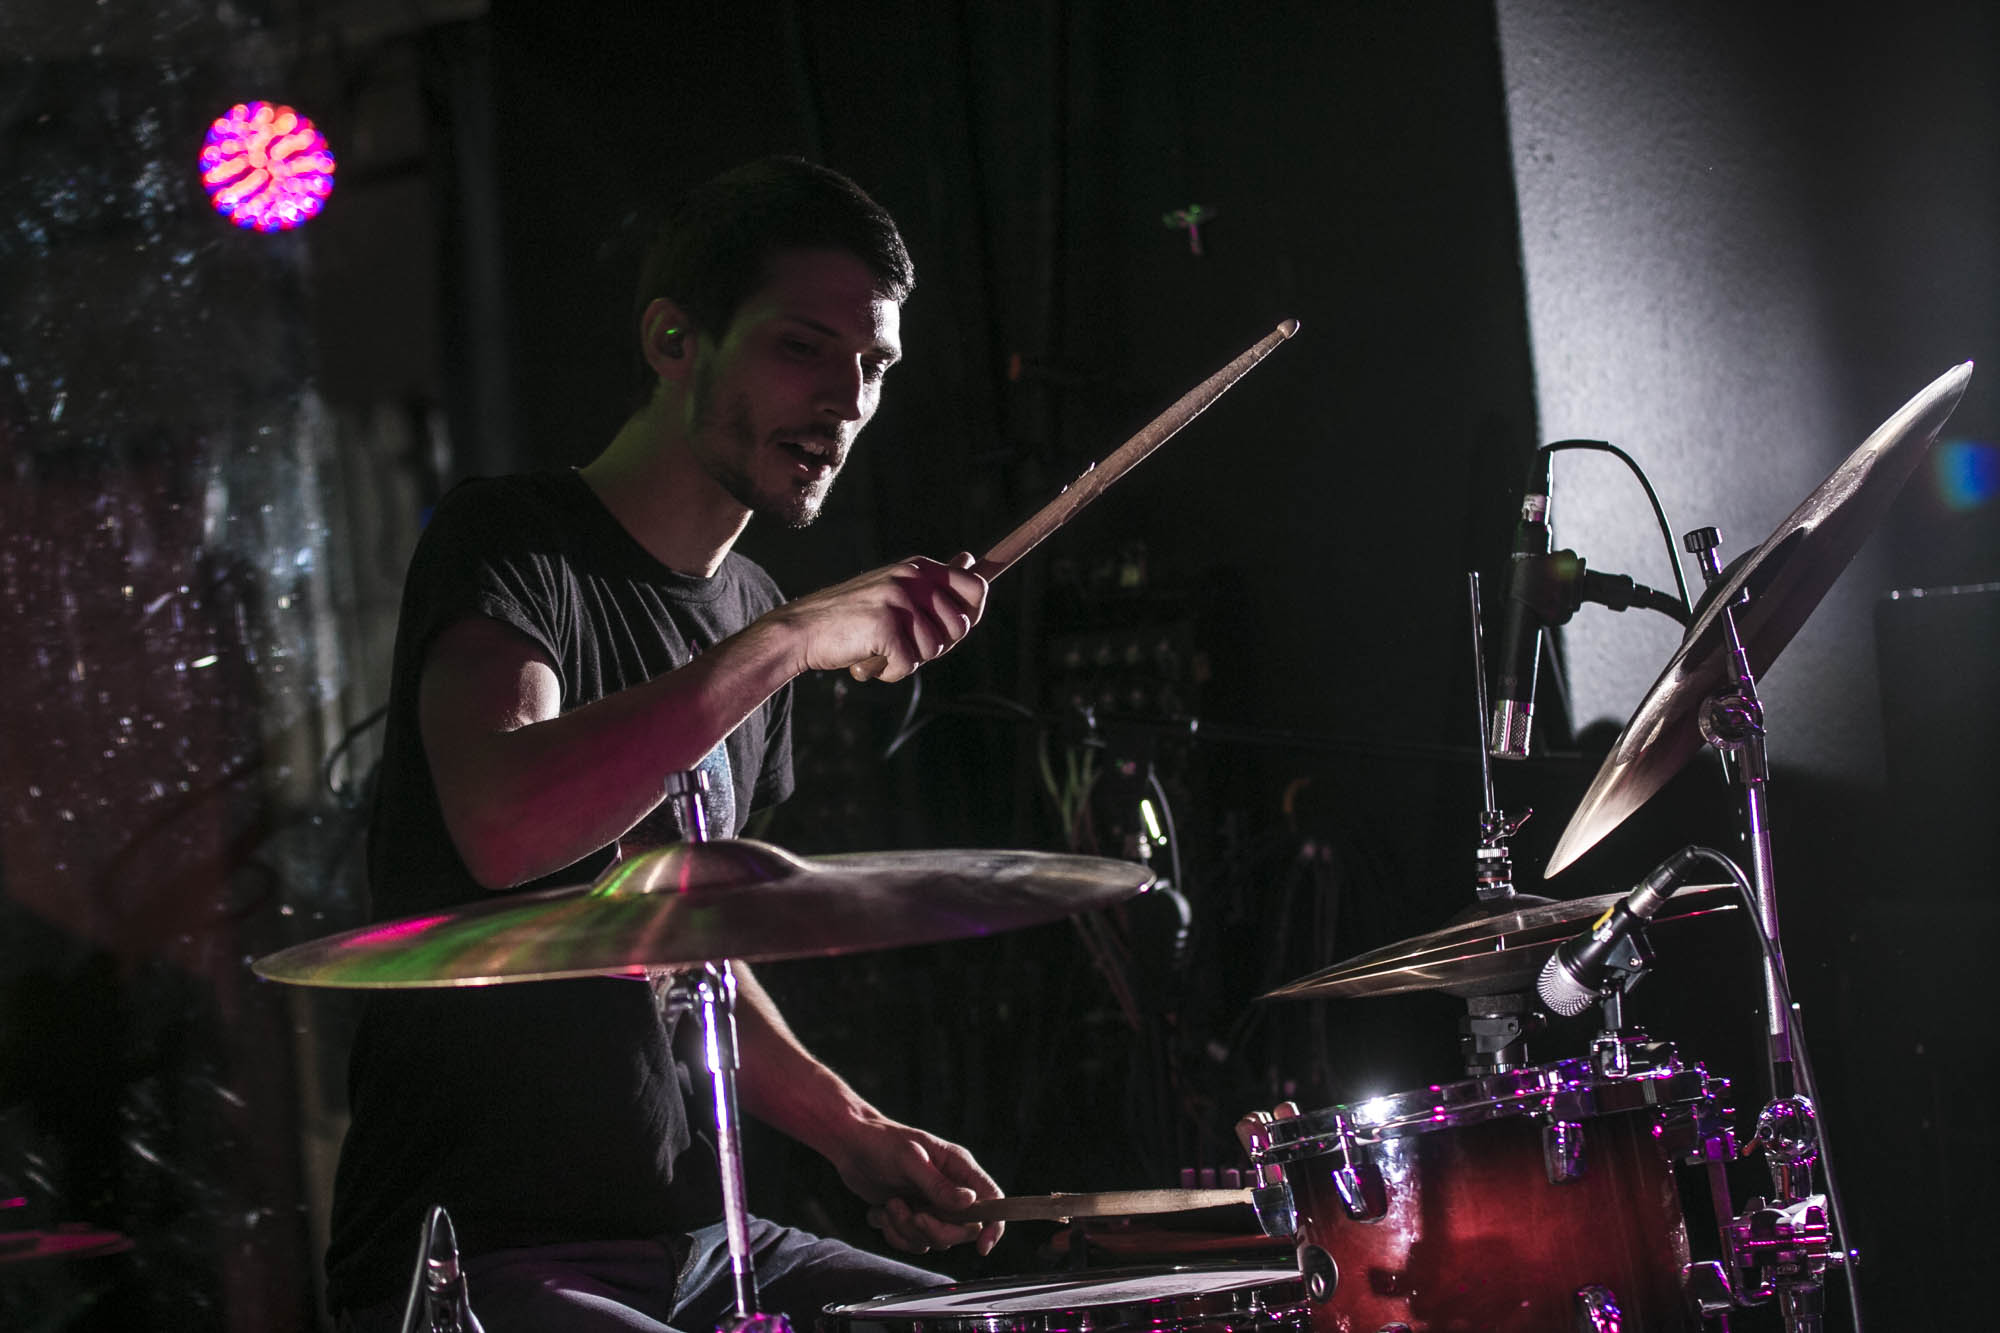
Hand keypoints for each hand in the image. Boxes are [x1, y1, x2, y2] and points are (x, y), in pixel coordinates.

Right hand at [775, 553, 987, 682]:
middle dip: (935, 646)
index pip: (976, 587)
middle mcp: (911, 578)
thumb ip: (933, 583)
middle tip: (903, 644)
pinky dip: (889, 672)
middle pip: (960, 626)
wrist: (802, 629)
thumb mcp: (895, 590)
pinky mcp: (885, 626)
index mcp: (918, 567)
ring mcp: (898, 600)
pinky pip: (908, 665)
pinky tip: (869, 660)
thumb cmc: (851, 617)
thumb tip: (972, 562)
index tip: (951, 630)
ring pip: (934, 650)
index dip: (971, 615)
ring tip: (880, 648)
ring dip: (908, 660)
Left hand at [828, 1112, 1004, 1255]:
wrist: (850, 1146)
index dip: (993, 1226)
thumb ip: (938, 1185)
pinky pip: (912, 1242)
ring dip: (908, 1229)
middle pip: (963, 1229)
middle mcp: (950, 1188)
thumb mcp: (910, 1160)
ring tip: (889, 1205)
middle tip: (912, 1215)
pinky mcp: (912, 1216)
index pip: (992, 1199)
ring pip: (935, 1239)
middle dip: (935, 1230)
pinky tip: (881, 1211)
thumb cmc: (881, 1143)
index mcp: (959, 1168)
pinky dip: (894, 1233)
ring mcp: (931, 1204)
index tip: (982, 1247)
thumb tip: (971, 1203)